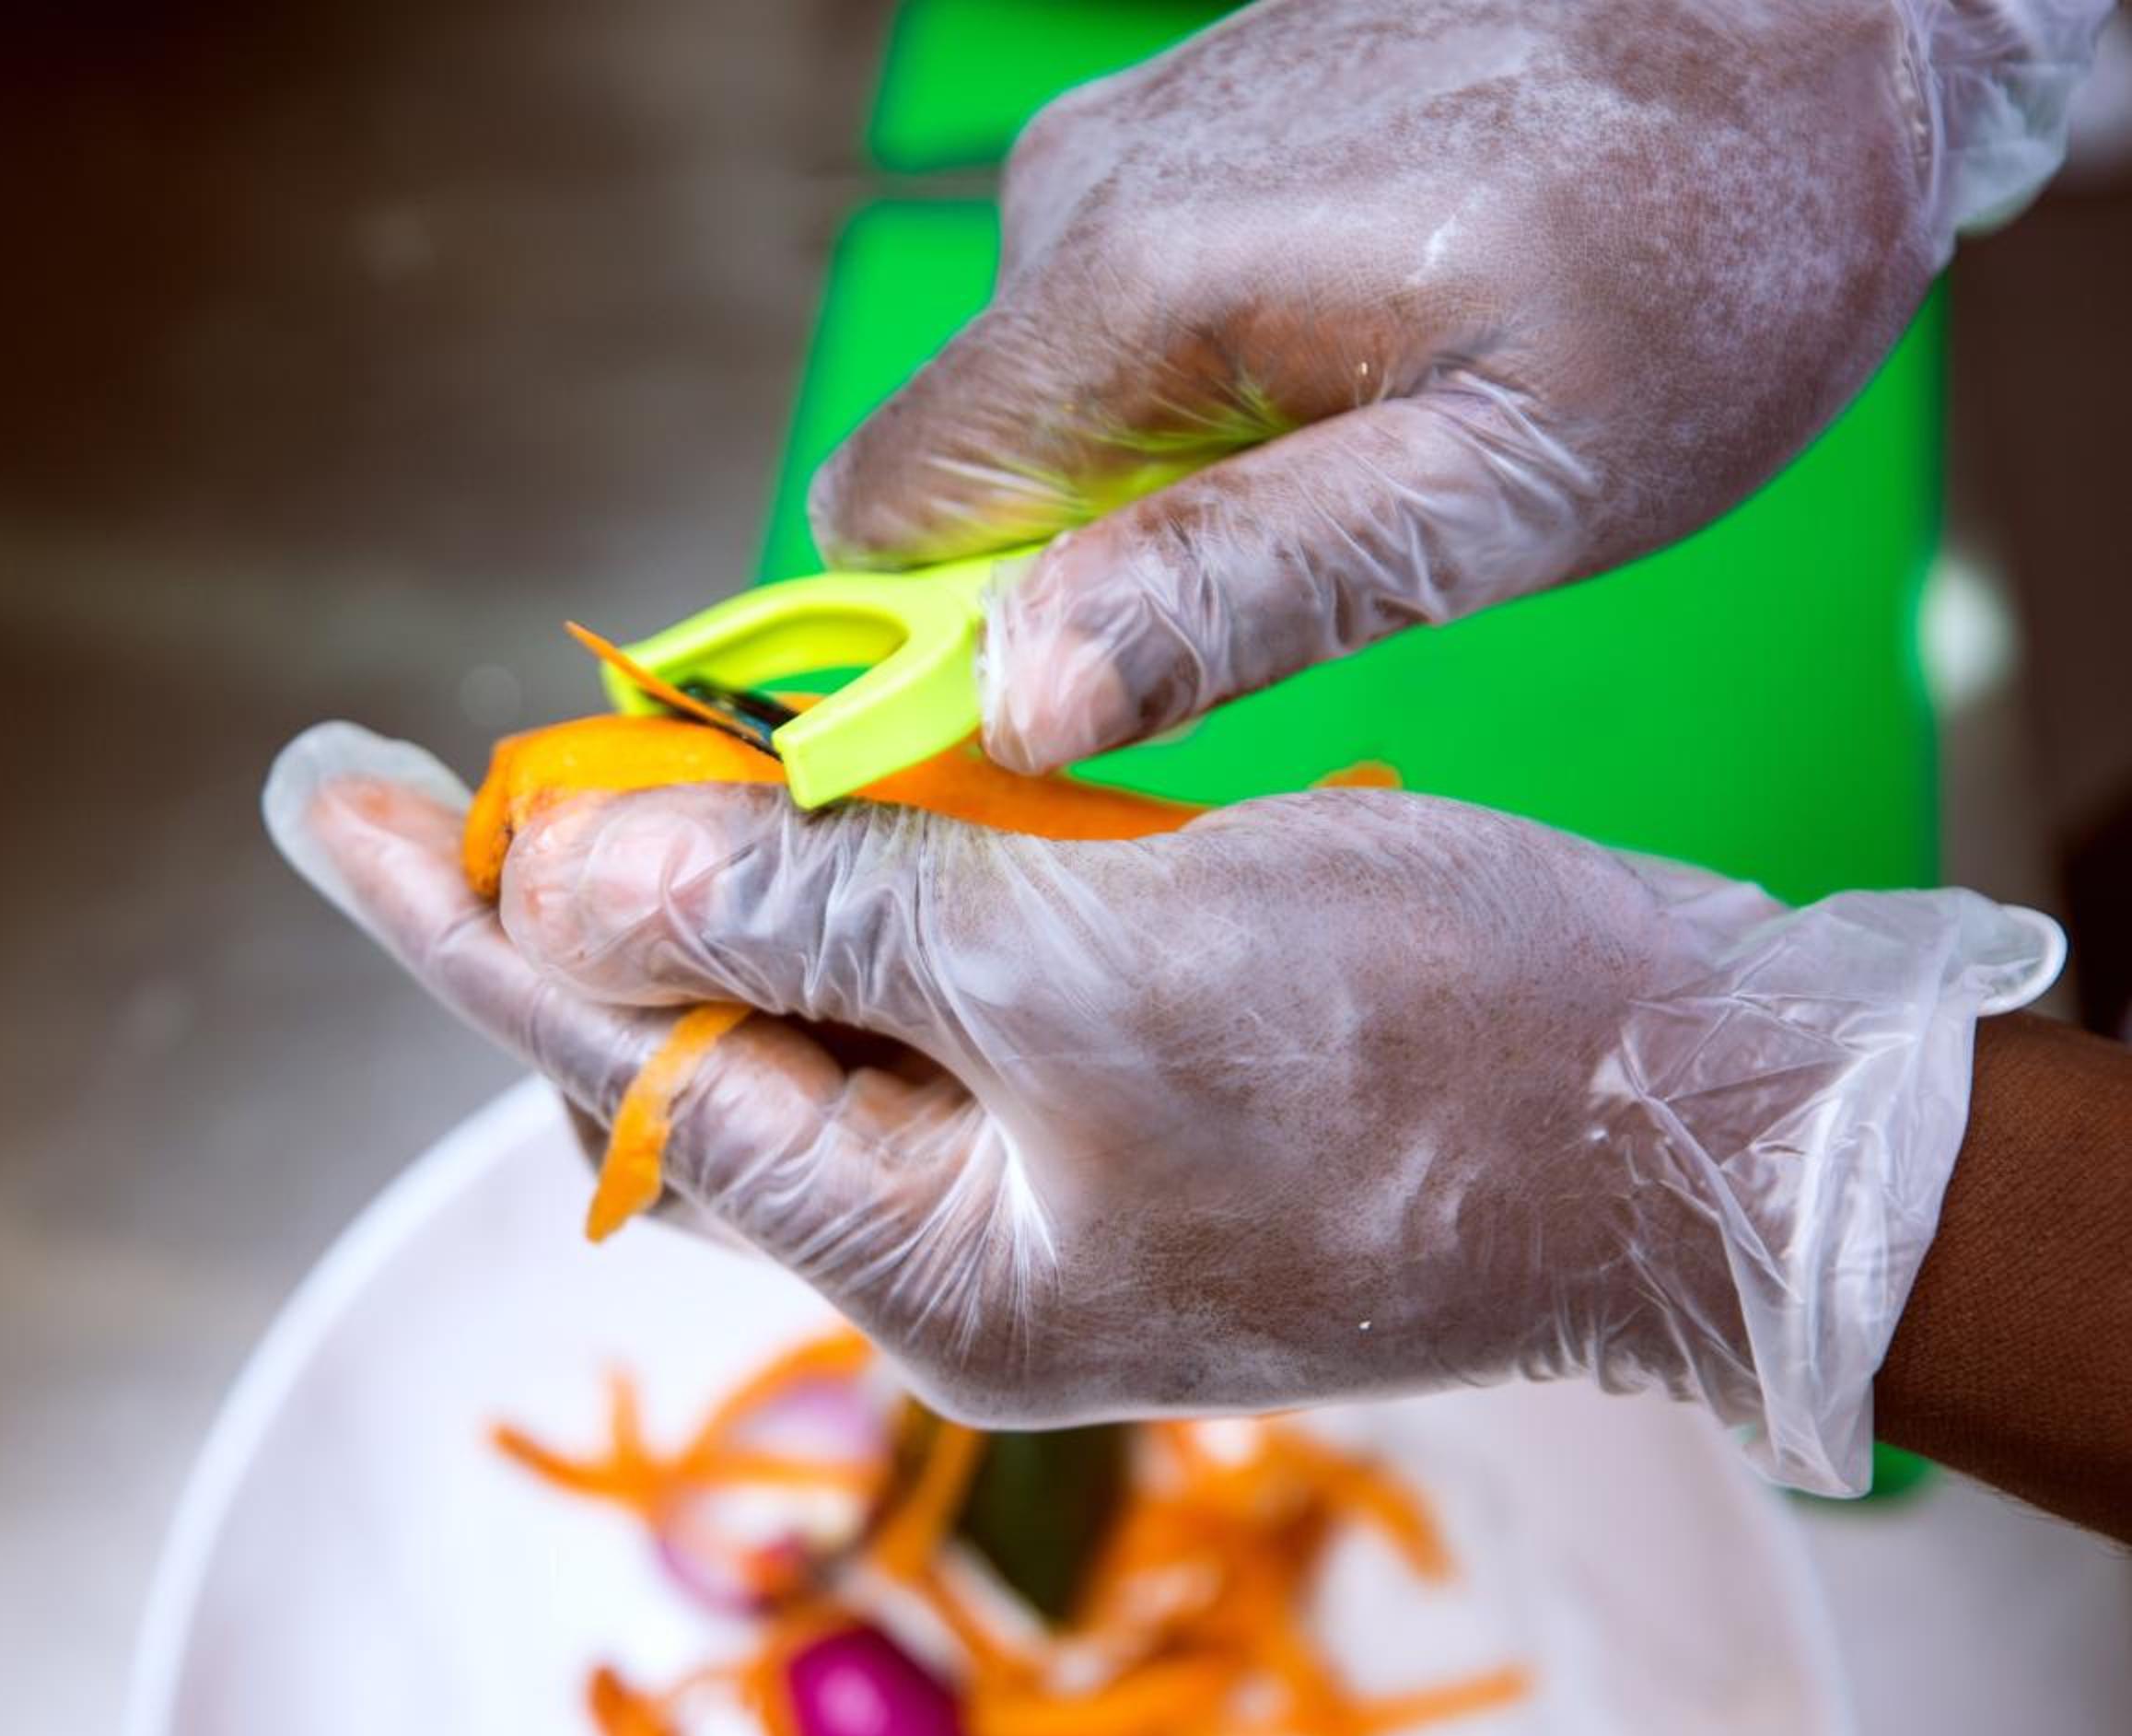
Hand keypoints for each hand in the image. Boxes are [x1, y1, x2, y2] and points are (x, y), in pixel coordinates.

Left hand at [269, 723, 2059, 1493]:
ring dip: (709, 880)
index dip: (457, 918)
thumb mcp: (1087, 968)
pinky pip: (924, 993)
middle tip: (428, 773)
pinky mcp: (1116, 1099)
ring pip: (804, 1014)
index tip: (322, 790)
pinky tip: (810, 801)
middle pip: (690, 1054)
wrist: (1699, 1121)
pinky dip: (854, 883)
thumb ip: (813, 926)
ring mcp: (1039, 1177)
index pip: (621, 1069)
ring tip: (603, 764)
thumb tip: (565, 882)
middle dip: (563, 901)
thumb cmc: (1428, 1053)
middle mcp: (955, 1239)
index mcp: (925, 1257)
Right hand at [811, 0, 2106, 770]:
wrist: (1819, 18)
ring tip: (1387, 432)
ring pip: (1055, 399)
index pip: (884, 519)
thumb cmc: (1708, 250)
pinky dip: (1222, 379)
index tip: (1114, 693)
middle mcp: (1082, 188)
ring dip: (1185, 467)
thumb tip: (1023, 700)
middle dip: (1108, 558)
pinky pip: (1126, 318)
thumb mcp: (1503, 487)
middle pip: (968, 468)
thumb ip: (1245, 591)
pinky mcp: (1187, 127)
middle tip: (1331, 551)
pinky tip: (1381, 347)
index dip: (961, 641)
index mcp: (1130, 282)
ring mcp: (1131, 138)